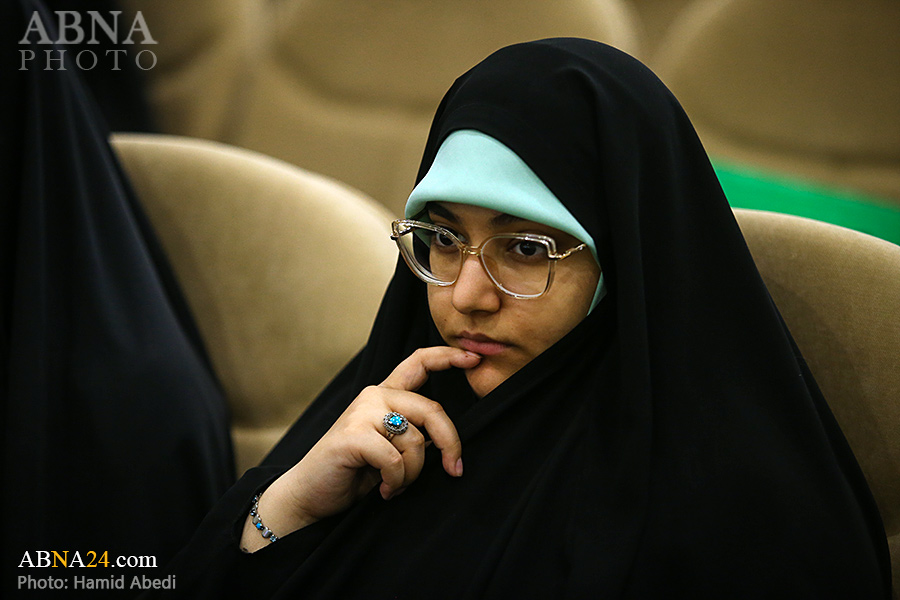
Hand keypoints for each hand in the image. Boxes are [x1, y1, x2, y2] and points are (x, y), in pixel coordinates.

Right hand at [240, 347, 480, 550]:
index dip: (448, 357)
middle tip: (454, 469)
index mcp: (384, 395)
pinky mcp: (353, 436)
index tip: (474, 358)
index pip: (418, 363)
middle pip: (431, 409)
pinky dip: (396, 482)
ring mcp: (361, 413)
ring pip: (415, 440)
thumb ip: (413, 433)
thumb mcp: (389, 447)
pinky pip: (396, 461)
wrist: (309, 494)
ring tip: (394, 485)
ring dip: (413, 474)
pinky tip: (383, 490)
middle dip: (450, 442)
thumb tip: (446, 441)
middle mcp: (374, 396)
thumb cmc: (353, 471)